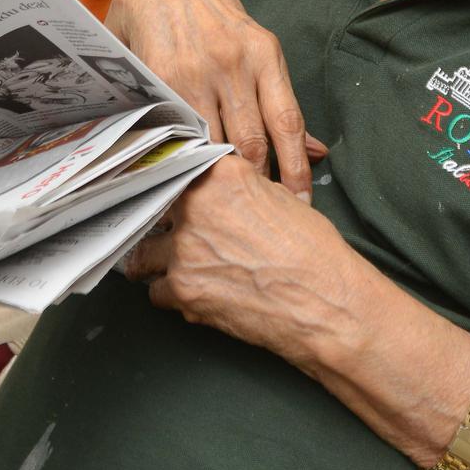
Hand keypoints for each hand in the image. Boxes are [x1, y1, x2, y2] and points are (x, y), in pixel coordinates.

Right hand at [107, 0, 326, 197]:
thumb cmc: (217, 21)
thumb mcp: (257, 48)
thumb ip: (281, 101)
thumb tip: (318, 152)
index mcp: (265, 53)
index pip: (288, 122)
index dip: (296, 169)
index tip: (302, 202)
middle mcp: (234, 62)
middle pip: (253, 141)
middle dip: (260, 181)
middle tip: (264, 210)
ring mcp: (197, 71)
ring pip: (216, 141)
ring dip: (223, 176)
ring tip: (229, 202)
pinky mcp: (164, 78)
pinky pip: (182, 132)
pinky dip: (190, 159)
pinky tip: (194, 177)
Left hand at [123, 155, 362, 366]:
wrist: (325, 302)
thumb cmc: (313, 252)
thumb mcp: (281, 198)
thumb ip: (241, 189)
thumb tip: (222, 193)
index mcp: (221, 175)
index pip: (175, 167)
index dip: (171, 182)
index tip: (165, 190)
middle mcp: (196, 206)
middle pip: (155, 209)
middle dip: (161, 223)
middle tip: (171, 234)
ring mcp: (185, 248)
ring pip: (144, 253)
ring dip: (157, 261)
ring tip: (175, 267)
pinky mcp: (183, 289)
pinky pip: (156, 291)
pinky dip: (171, 296)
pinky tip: (194, 294)